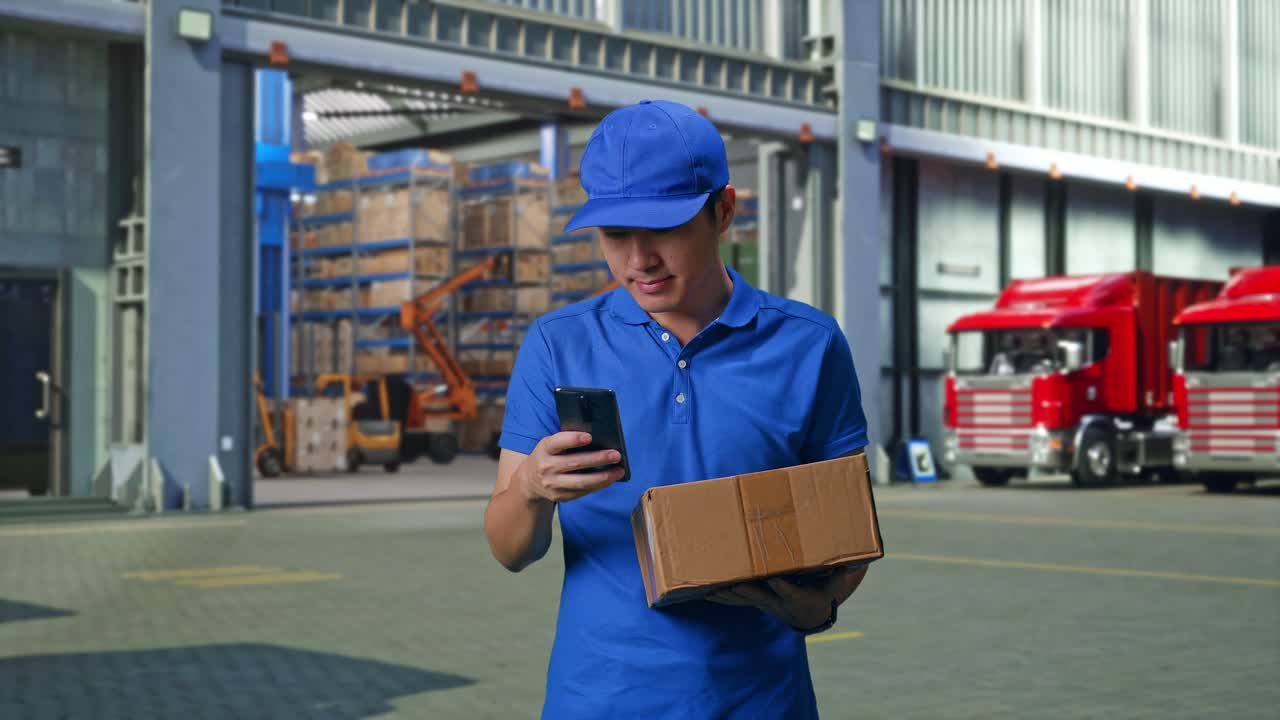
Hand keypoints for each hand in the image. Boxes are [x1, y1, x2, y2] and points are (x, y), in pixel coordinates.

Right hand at [518, 432, 624, 504]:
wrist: (529, 481)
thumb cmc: (547, 456)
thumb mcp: (549, 445)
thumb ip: (566, 441)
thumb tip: (598, 440)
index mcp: (544, 449)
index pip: (557, 443)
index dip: (573, 439)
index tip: (589, 437)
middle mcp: (546, 467)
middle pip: (575, 463)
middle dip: (598, 459)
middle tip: (616, 455)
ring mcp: (552, 484)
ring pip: (581, 482)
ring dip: (603, 477)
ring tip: (619, 471)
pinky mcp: (560, 497)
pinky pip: (582, 492)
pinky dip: (598, 485)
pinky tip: (610, 479)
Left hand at [707, 566, 868, 629]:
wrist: (810, 616)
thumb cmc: (821, 593)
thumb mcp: (834, 584)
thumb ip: (842, 571)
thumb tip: (860, 558)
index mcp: (797, 597)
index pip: (788, 590)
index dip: (781, 585)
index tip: (775, 579)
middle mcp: (777, 602)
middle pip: (759, 596)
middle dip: (745, 590)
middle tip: (731, 584)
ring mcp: (764, 603)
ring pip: (742, 600)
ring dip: (726, 595)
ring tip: (708, 590)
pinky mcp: (755, 601)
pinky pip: (735, 600)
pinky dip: (721, 597)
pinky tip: (705, 593)